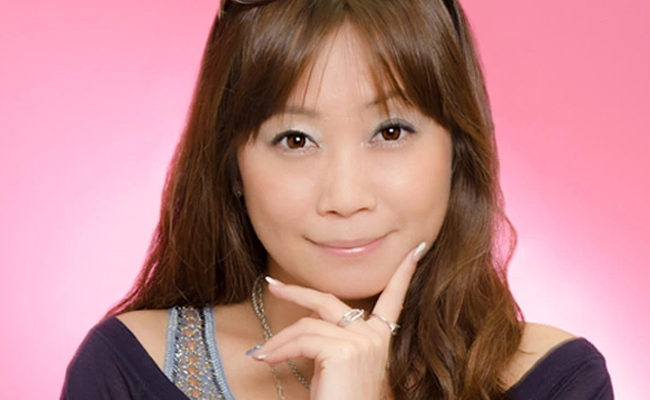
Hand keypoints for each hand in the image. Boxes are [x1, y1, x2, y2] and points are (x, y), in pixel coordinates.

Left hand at [248, 241, 426, 399]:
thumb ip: (334, 337)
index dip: (404, 273)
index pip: (394, 298)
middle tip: (274, 285)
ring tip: (261, 354)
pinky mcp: (344, 350)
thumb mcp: (340, 365)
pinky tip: (266, 359)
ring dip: (278, 341)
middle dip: (298, 292)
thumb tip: (308, 319)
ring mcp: (362, 341)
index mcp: (381, 338)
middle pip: (328, 302)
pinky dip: (278, 349)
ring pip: (307, 326)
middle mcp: (376, 335)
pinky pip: (301, 340)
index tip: (414, 250)